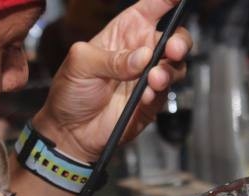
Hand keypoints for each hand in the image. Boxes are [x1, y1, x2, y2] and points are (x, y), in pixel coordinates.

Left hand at [33, 0, 191, 162]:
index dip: (167, 0)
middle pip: (175, 37)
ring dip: (169, 70)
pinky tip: (145, 95)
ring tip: (154, 78)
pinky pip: (164, 94)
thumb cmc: (71, 91)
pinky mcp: (151, 103)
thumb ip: (111, 58)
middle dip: (179, 41)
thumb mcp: (80, 63)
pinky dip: (157, 94)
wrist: (69, 131)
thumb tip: (142, 57)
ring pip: (176, 66)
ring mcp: (148, 78)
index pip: (152, 7)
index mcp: (125, 32)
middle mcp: (142, 52)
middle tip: (172, 48)